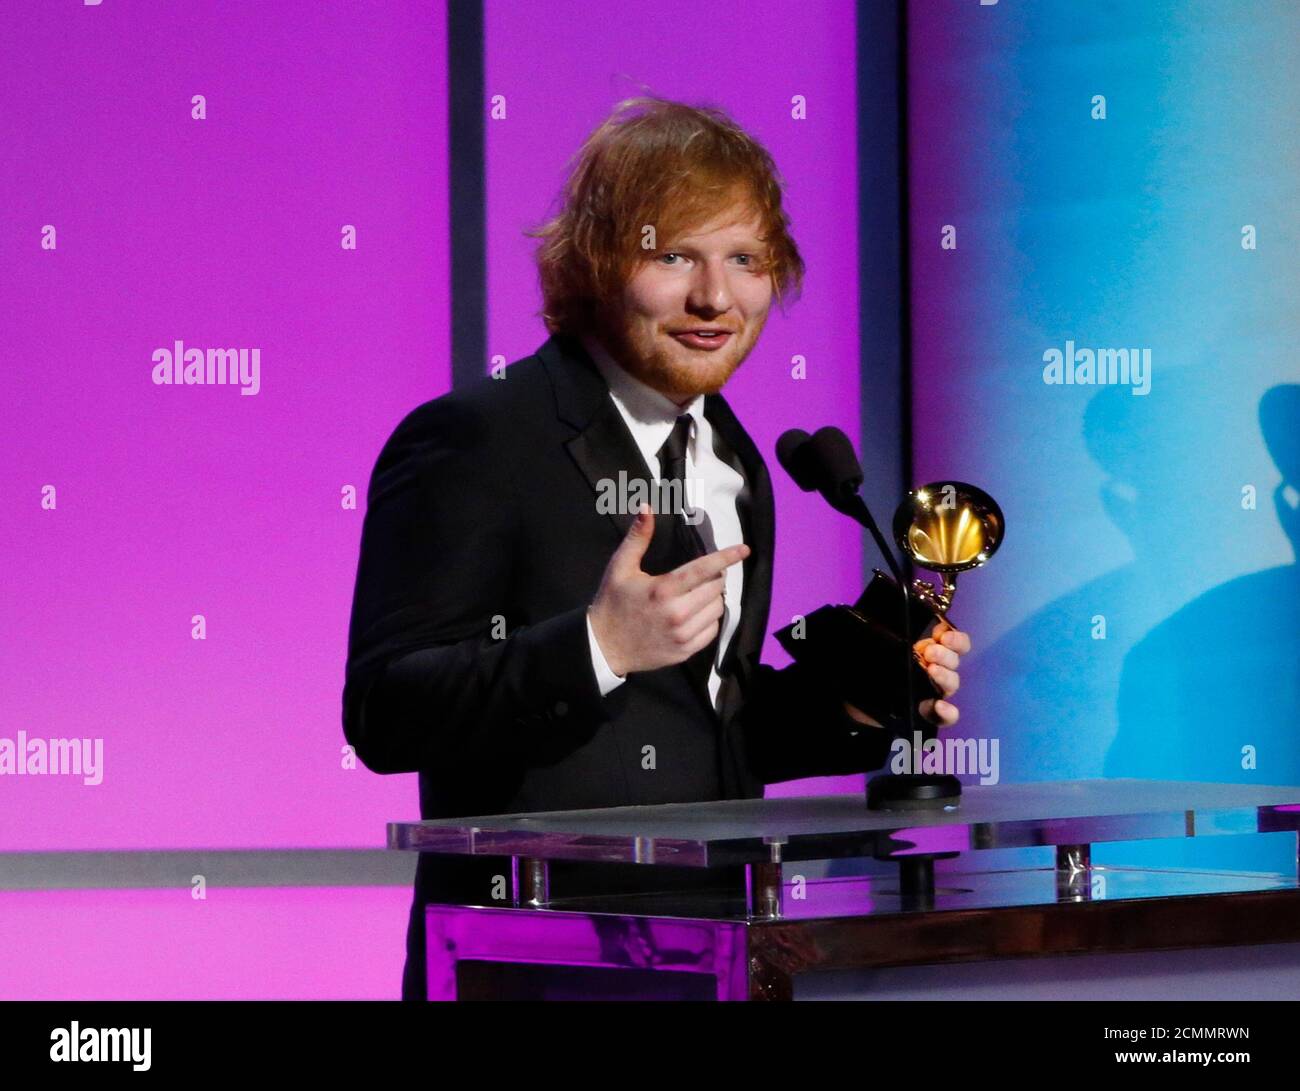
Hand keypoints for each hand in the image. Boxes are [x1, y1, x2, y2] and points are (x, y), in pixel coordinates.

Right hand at [588, 503, 748, 676]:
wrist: (604, 646)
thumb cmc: (613, 603)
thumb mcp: (620, 567)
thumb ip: (638, 537)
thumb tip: (646, 507)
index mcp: (663, 590)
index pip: (704, 569)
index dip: (726, 557)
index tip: (744, 549)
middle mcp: (677, 613)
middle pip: (716, 588)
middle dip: (714, 577)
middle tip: (702, 575)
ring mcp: (682, 635)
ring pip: (717, 609)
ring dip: (713, 598)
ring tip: (697, 594)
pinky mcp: (685, 651)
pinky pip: (712, 630)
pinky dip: (709, 619)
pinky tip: (695, 614)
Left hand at [842, 620, 970, 729]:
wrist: (859, 696)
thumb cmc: (872, 664)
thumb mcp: (877, 644)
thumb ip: (885, 633)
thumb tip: (879, 618)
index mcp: (930, 650)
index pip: (955, 643)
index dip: (955, 638)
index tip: (942, 634)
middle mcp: (936, 669)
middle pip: (954, 661)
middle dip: (945, 654)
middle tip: (929, 652)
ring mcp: (934, 692)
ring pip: (952, 683)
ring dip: (945, 676)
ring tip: (931, 670)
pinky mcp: (928, 713)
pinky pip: (946, 716)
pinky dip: (947, 712)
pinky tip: (939, 706)